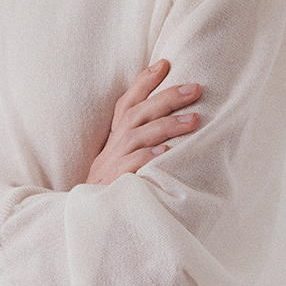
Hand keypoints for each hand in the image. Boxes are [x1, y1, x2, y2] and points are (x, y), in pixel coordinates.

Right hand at [85, 58, 203, 185]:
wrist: (89, 221)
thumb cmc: (115, 189)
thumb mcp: (123, 162)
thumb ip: (141, 143)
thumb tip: (175, 126)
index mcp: (115, 139)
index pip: (127, 103)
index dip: (144, 82)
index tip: (164, 63)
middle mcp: (112, 147)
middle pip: (137, 113)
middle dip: (166, 97)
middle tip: (195, 88)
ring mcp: (111, 165)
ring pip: (137, 136)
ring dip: (166, 126)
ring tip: (194, 120)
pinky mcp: (113, 184)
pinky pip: (131, 167)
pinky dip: (148, 157)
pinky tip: (168, 153)